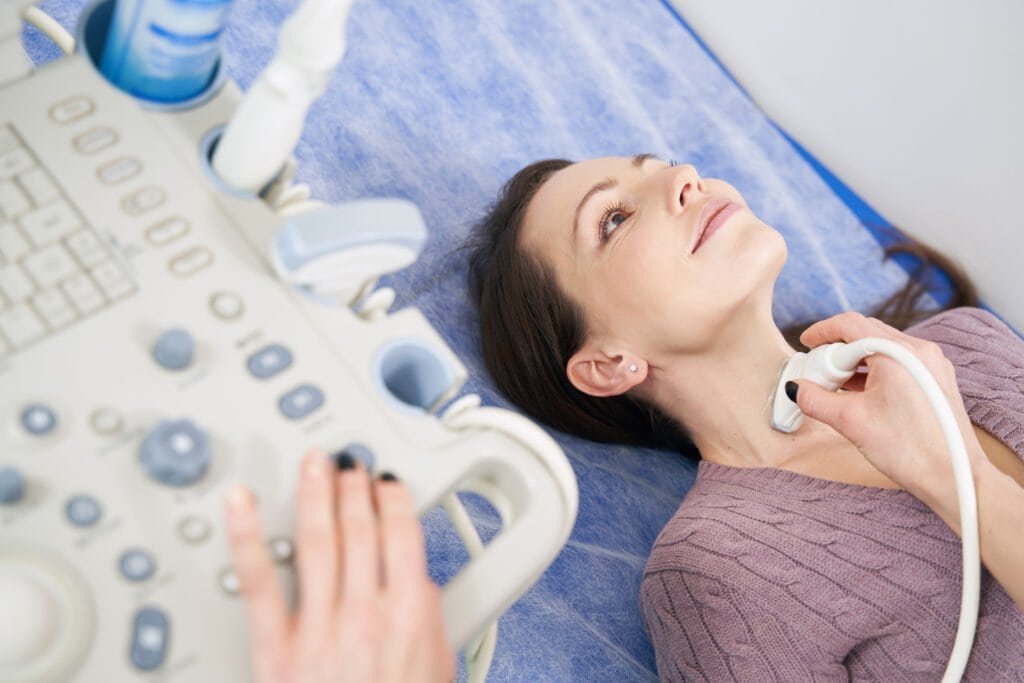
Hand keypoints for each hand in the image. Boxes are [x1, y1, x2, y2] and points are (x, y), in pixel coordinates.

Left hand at [223, 451, 454, 682]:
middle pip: (360, 528)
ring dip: (316, 494)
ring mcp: (319, 627)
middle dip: (354, 487)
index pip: (402, 533)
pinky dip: (247, 536)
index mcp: (411, 613)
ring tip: (314, 465)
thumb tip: (418, 581)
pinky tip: (241, 504)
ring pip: (318, 541)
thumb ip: (429, 618)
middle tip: (349, 464)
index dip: (392, 498)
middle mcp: (366, 612)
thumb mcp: (439, 668)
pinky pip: (259, 582)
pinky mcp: (277, 648)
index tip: (386, 482)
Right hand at [789, 312, 984, 510]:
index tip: (806, 344)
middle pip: (867, 333)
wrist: (954, 477)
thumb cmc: (910, 450)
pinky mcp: (936, 380)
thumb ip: (816, 400)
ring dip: (855, 362)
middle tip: (818, 371)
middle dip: (837, 349)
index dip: (823, 332)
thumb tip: (796, 389)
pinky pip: (899, 363)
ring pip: (883, 349)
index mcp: (900, 353)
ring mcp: (932, 364)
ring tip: (836, 385)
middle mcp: (920, 351)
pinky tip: (860, 393)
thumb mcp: (851, 422)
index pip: (851, 325)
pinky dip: (874, 371)